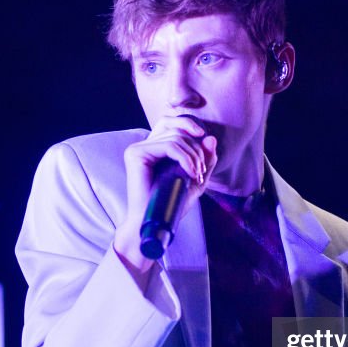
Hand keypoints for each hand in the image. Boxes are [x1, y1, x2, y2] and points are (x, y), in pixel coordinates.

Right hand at [113, 116, 217, 277]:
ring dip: (194, 156)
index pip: (171, 123)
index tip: (206, 139)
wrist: (154, 223)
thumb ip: (204, 160)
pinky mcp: (136, 154)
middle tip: (201, 169)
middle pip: (174, 126)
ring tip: (197, 176)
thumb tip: (211, 137)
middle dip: (195, 145)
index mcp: (154, 149)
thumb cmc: (172, 206)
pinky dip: (186, 159)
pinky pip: (169, 146)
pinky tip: (192, 174)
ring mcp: (137, 149)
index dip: (189, 124)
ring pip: (175, 138)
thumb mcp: (195, 180)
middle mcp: (143, 146)